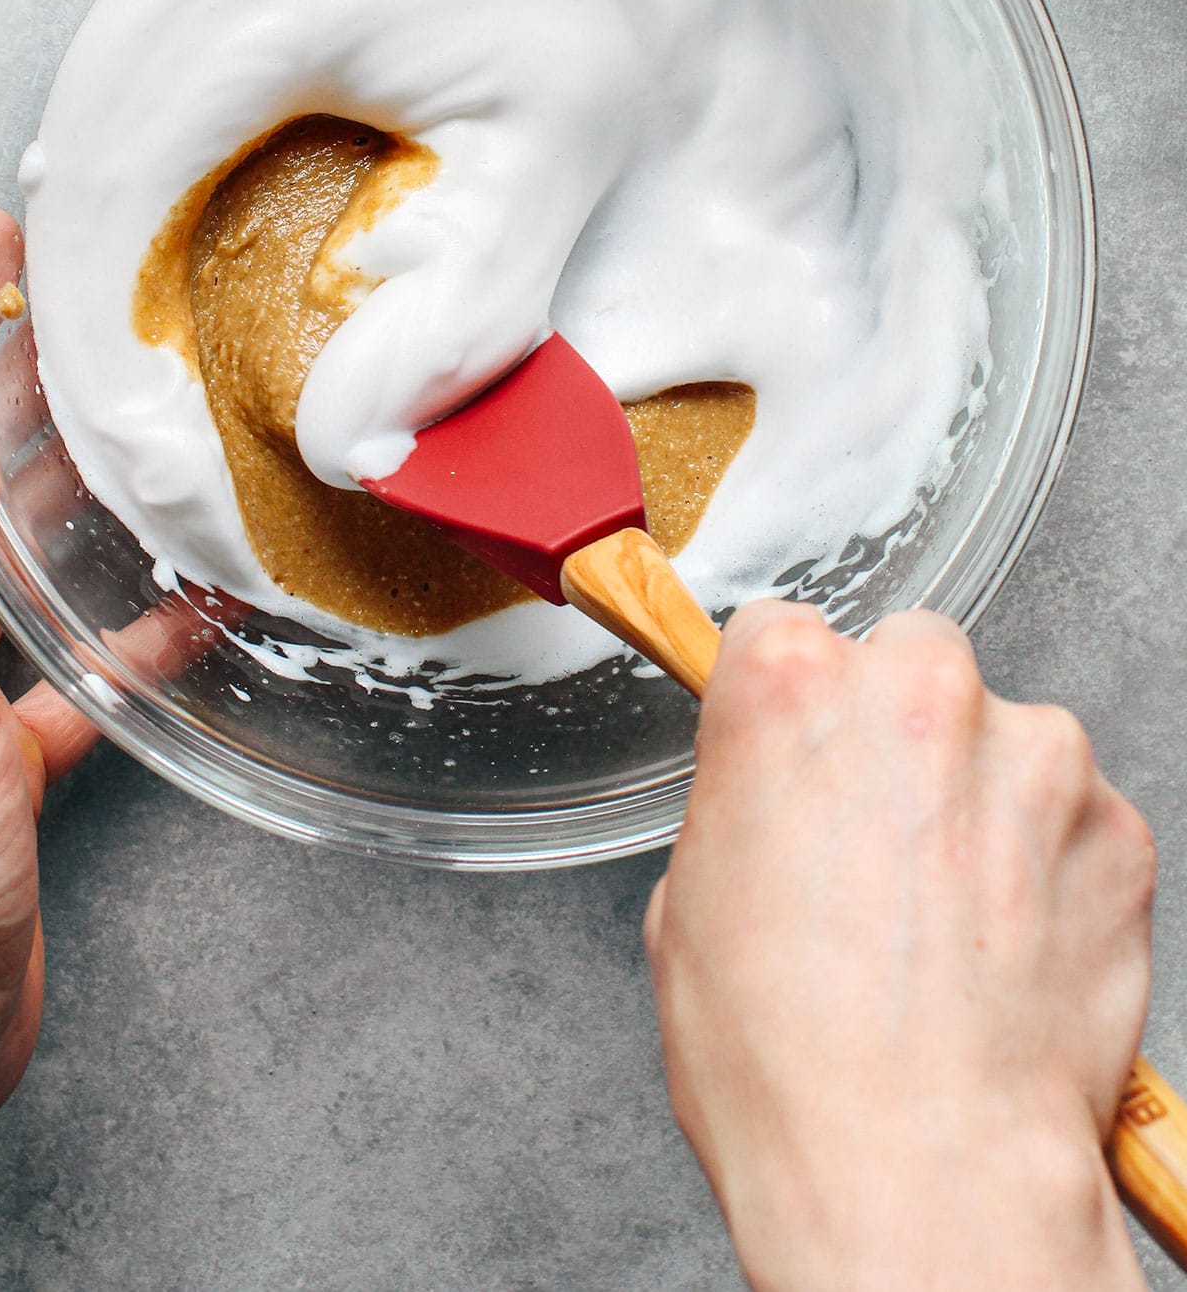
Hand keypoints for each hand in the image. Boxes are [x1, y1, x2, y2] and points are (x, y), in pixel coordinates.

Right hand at [645, 601, 1154, 1291]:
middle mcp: (918, 690)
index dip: (788, 706)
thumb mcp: (688, 906)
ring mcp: (1034, 754)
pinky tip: (1008, 952)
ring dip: (982, 802)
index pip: (782, 634)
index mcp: (791, 687)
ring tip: (949, 922)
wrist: (923, 1173)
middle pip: (908, 659)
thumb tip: (773, 805)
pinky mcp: (1118, 828)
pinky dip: (1051, 869)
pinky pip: (1076, 820)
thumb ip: (743, 808)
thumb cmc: (790, 1061)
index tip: (798, 754)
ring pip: (1005, 740)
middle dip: (897, 733)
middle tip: (877, 845)